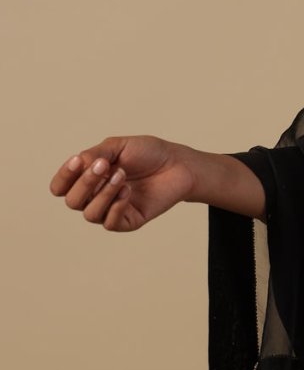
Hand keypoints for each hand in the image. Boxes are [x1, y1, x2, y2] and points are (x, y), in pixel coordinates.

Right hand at [49, 136, 193, 232]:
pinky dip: (116, 206)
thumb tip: (78, 164)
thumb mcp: (118, 146)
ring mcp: (111, 210)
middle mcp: (95, 196)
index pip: (60, 187)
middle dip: (85, 182)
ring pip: (89, 214)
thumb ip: (95, 154)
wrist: (178, 164)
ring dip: (103, 193)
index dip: (63, 177)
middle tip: (106, 165)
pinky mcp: (128, 222)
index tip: (78, 160)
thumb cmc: (148, 153)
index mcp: (88, 178)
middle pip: (72, 201)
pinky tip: (128, 190)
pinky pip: (110, 223)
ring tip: (122, 176)